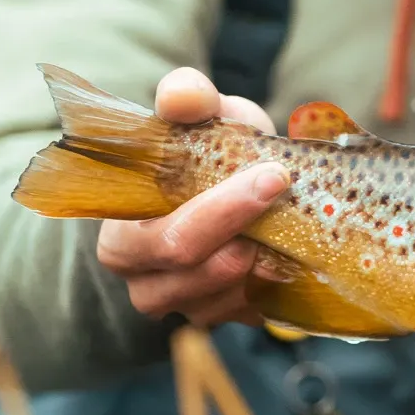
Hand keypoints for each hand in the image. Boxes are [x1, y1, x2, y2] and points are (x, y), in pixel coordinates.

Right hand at [95, 67, 290, 327]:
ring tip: (289, 219)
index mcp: (122, 233)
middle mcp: (144, 280)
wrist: (229, 186)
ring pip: (226, 296)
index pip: (160, 237)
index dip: (218, 210)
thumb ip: (187, 98)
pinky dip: (277, 282)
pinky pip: (252, 311)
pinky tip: (292, 250)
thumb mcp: (200, 115)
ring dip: (265, 258)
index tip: (272, 176)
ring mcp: (184, 305)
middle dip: (247, 230)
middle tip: (289, 190)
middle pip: (195, 270)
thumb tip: (182, 97)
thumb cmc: (207, 150)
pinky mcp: (223, 317)